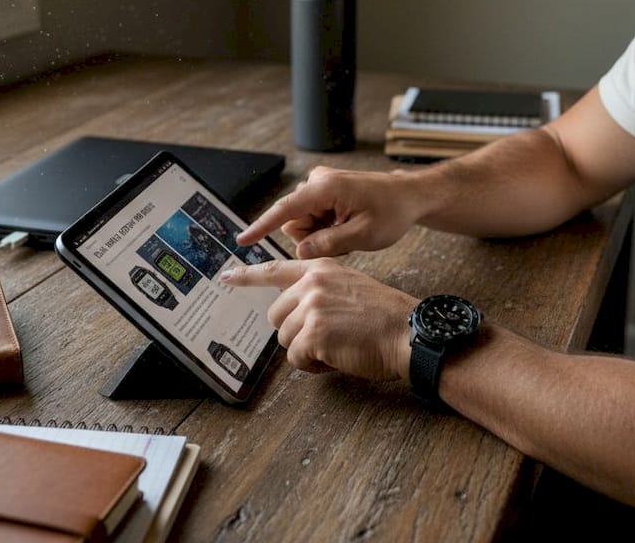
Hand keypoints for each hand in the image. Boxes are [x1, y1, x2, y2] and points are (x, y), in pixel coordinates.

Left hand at [220, 258, 416, 380]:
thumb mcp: (349, 288)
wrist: (408, 331)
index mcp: (320, 269)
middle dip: (295, 332)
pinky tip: (336, 358)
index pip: (274, 269)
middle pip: (276, 316)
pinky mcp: (313, 333)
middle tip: (326, 337)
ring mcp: (311, 307)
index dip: (247, 275)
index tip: (226, 277)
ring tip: (337, 346)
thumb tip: (293, 312)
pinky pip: (296, 358)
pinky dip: (313, 365)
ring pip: (285, 339)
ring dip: (306, 351)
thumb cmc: (384, 317)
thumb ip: (319, 291)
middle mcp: (311, 283)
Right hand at [236, 166, 419, 257]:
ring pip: (302, 221)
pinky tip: (346, 227)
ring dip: (320, 234)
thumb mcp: (363, 235)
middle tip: (342, 241)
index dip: (261, 227)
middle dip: (311, 238)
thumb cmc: (392, 212)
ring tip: (347, 233)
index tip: (242, 240)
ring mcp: (321, 184)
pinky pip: (312, 216)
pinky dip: (325, 227)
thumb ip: (328, 244)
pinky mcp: (325, 190)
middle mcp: (317, 181)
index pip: (284, 210)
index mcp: (324, 188)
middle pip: (293, 221)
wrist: (410, 196)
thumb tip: (300, 252)